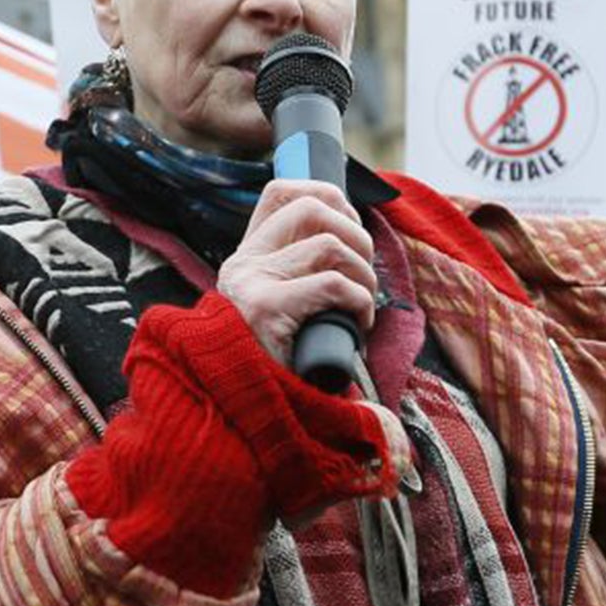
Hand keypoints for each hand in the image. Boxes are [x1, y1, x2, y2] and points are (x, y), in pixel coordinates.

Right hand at [219, 179, 377, 369]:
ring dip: (364, 275)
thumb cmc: (274, 365)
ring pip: (329, 245)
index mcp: (246, 258)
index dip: (327, 197)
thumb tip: (353, 244)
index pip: (281, 192)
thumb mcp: (280, 312)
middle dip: (356, 235)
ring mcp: (250, 285)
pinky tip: (357, 327)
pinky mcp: (265, 310)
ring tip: (362, 307)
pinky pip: (333, 284)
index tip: (350, 230)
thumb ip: (298, 278)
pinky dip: (360, 303)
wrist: (242, 412)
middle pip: (312, 208)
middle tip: (364, 275)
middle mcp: (242, 264)